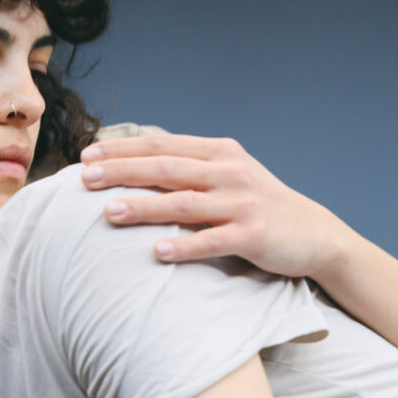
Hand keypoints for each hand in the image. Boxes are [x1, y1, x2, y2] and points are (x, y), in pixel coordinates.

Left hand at [79, 133, 352, 279]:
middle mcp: (230, 172)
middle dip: (122, 171)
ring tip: (109, 212)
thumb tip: (132, 168)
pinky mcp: (254, 235)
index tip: (86, 155)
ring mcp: (242, 203)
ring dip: (144, 207)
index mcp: (219, 152)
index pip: (162, 145)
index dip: (122, 148)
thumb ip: (189, 169)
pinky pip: (213, 240)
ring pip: (184, 202)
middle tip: (85, 177)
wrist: (313, 233)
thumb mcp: (227, 176)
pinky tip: (157, 252)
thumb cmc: (258, 206)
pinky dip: (184, 245)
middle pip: (166, 168)